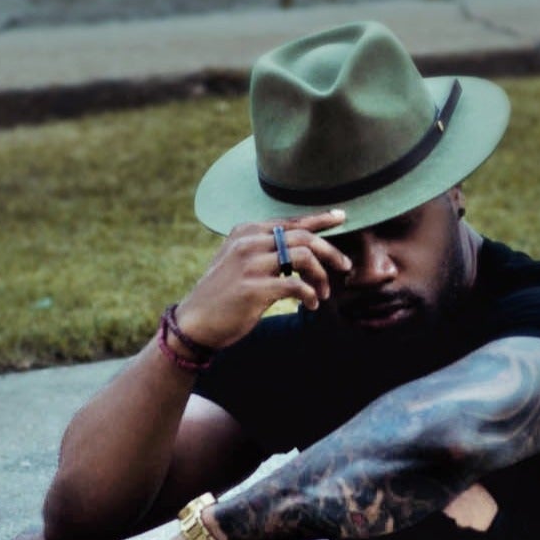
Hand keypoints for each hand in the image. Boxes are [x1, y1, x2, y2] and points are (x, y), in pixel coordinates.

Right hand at [174, 210, 351, 351]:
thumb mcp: (236, 261)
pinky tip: (311, 305)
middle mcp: (248, 242)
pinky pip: (296, 286)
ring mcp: (251, 264)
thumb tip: (301, 250)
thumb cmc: (221, 295)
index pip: (290, 221)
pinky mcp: (255, 288)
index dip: (319, 219)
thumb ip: (262, 249)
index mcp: (245, 231)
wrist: (195, 322)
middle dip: (330, 251)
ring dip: (321, 276)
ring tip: (324, 292)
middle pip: (303, 237)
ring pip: (304, 257)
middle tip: (345, 266)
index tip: (341, 217)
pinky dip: (310, 295)